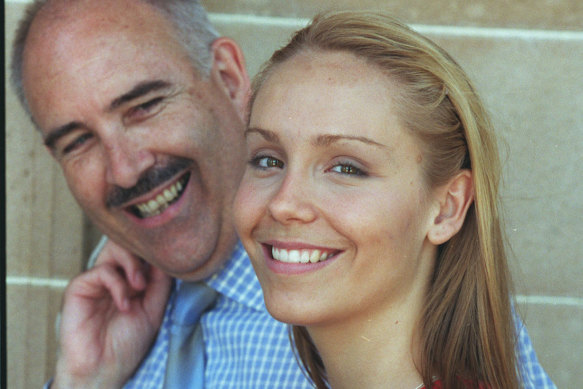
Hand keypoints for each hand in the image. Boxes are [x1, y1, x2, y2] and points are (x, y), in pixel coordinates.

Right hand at [52, 242, 171, 388]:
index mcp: (131, 278)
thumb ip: (160, 282)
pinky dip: (118, 285)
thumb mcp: (154, 309)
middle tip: (152, 272)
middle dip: (143, 251)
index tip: (168, 258)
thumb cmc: (128, 342)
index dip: (155, 251)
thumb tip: (167, 255)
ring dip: (133, 265)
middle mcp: (114, 275)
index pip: (142, 250)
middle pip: (127, 241)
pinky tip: (124, 305)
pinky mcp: (80, 287)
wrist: (105, 368)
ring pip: (115, 248)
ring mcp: (96, 279)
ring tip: (140, 287)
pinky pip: (102, 271)